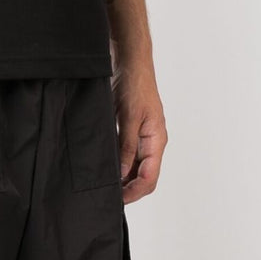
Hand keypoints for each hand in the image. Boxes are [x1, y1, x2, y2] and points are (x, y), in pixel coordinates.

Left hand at [111, 61, 167, 203]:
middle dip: (128, 189)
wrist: (129, 59)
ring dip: (122, 176)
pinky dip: (118, 161)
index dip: (134, 192)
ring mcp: (142, 134)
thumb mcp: (128, 116)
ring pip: (135, 165)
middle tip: (107, 196)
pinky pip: (128, 152)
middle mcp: (152, 140)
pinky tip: (105, 164)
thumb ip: (126, 145)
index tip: (117, 200)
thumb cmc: (134, 83)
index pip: (149, 178)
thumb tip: (122, 173)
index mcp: (157, 139)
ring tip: (103, 183)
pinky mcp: (131, 127)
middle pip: (144, 175)